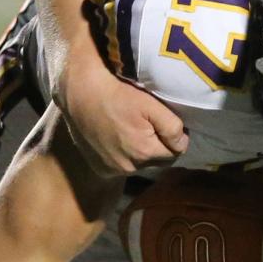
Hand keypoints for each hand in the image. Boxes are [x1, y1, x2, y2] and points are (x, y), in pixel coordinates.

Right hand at [56, 56, 188, 176]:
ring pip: (138, 164)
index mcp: (144, 153)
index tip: (165, 122)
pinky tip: (117, 138)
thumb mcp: (151, 105)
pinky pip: (120, 166)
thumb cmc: (118, 93)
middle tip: (150, 124)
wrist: (80, 92)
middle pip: (156, 161)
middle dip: (158, 146)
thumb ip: (172, 127)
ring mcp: (111, 169)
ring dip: (140, 152)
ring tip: (132, 129)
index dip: (173, 138)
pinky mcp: (99, 168)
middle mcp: (128, 167)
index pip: (174, 153)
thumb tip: (182, 144)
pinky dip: (123, 155)